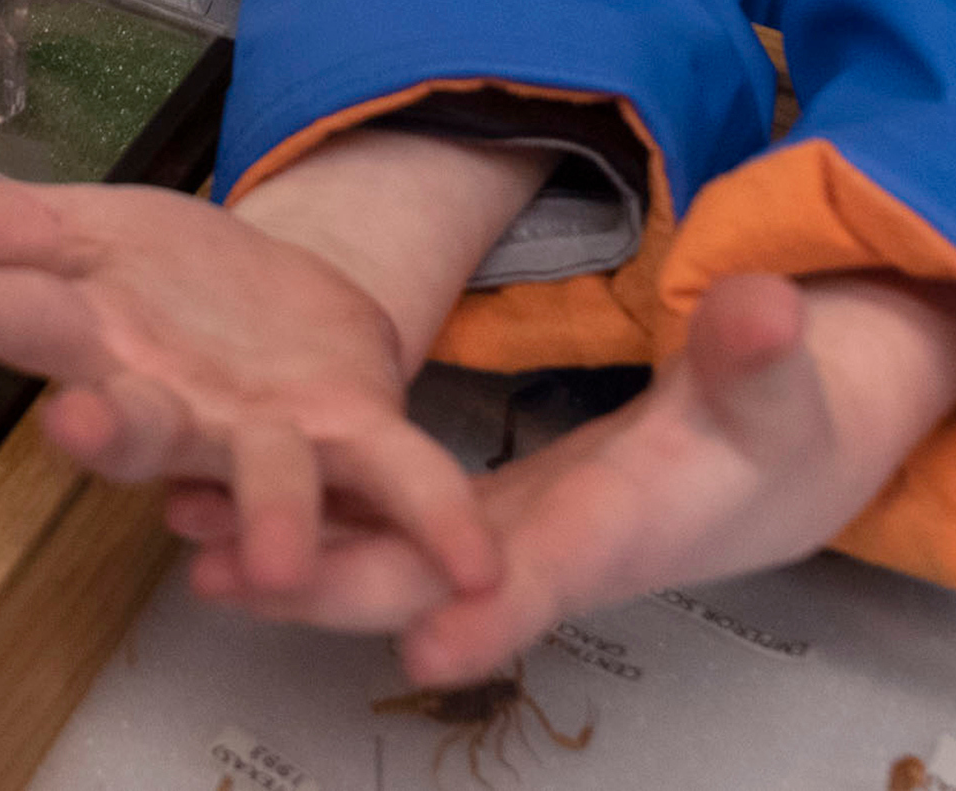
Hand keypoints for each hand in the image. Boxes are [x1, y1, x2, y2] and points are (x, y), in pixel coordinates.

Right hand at [0, 177, 500, 607]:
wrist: (289, 299)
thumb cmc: (170, 280)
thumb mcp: (81, 221)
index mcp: (98, 341)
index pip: (26, 317)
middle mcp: (174, 408)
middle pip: (133, 424)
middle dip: (106, 432)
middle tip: (74, 426)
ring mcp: (262, 433)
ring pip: (256, 478)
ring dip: (261, 523)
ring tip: (271, 562)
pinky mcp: (351, 432)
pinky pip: (397, 482)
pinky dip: (436, 523)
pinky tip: (473, 570)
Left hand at [173, 272, 955, 682]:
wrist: (764, 474)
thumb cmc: (771, 432)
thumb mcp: (774, 383)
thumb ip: (756, 349)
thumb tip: (762, 305)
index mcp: (615, 530)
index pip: (544, 580)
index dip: (487, 617)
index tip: (428, 650)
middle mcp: (535, 548)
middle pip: (420, 585)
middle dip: (326, 585)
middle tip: (227, 573)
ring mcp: (488, 538)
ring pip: (373, 561)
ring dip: (281, 554)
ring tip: (182, 523)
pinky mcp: (460, 518)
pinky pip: (365, 524)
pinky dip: (294, 513)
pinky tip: (208, 495)